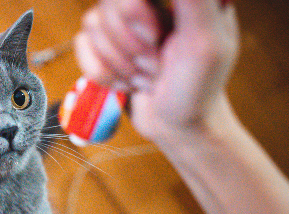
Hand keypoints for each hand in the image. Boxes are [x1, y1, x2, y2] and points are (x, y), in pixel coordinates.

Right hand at [74, 0, 239, 141]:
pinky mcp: (104, 44)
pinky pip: (81, 45)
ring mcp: (123, 23)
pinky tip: (127, 83)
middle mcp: (148, 2)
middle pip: (109, 3)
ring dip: (120, 64)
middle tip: (156, 66)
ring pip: (92, 24)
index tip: (155, 37)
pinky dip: (103, 73)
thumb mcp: (206, 40)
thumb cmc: (198, 89)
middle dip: (130, 46)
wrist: (177, 126)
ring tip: (146, 78)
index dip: (133, 10)